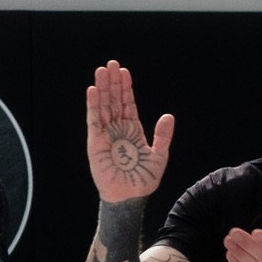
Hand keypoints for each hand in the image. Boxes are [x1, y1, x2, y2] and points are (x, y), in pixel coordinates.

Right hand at [87, 61, 174, 203]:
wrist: (130, 197)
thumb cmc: (143, 180)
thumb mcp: (160, 156)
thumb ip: (163, 135)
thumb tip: (168, 116)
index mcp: (132, 130)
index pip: (127, 103)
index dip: (126, 88)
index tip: (124, 72)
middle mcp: (117, 128)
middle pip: (114, 100)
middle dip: (113, 82)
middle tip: (111, 64)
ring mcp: (105, 134)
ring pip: (103, 105)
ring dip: (102, 88)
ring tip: (101, 71)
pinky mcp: (95, 141)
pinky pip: (93, 119)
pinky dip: (93, 105)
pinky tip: (93, 90)